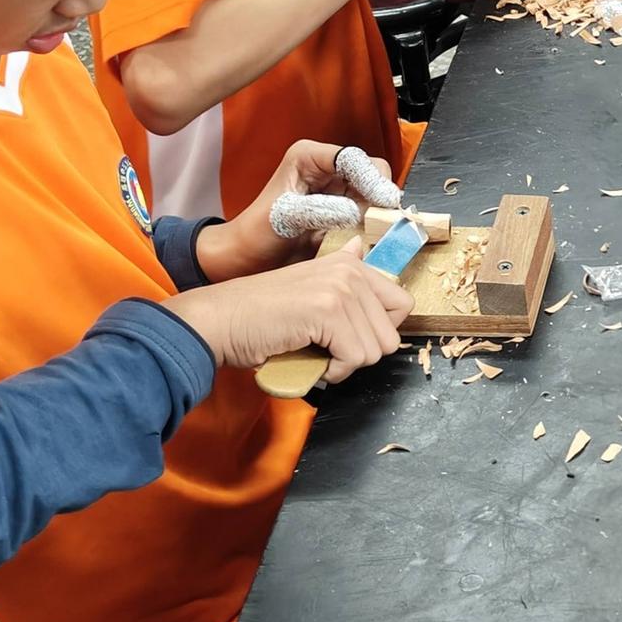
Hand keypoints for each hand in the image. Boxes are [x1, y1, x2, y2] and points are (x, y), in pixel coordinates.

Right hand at [167, 240, 411, 382]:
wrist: (218, 322)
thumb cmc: (260, 315)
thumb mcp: (307, 286)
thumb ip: (338, 271)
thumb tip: (360, 248)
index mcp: (350, 264)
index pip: (402, 305)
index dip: (377, 332)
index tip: (347, 336)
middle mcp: (351, 270)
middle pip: (391, 334)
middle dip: (359, 353)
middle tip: (325, 349)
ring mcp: (341, 289)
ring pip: (375, 351)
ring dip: (344, 364)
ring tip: (313, 352)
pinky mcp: (328, 311)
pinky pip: (355, 359)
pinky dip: (333, 372)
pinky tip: (308, 359)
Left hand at [198, 140, 397, 279]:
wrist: (247, 260)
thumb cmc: (255, 234)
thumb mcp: (286, 216)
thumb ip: (321, 209)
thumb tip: (356, 211)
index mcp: (310, 156)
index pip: (355, 159)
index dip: (373, 180)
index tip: (385, 203)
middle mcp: (328, 169)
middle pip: (373, 176)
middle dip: (379, 200)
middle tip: (381, 225)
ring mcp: (339, 191)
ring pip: (377, 198)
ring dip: (378, 218)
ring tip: (371, 237)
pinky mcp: (347, 213)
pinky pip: (371, 218)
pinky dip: (373, 231)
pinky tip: (365, 243)